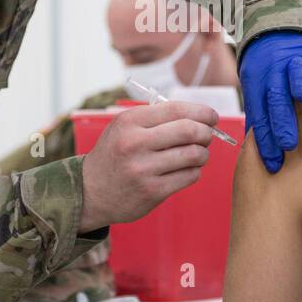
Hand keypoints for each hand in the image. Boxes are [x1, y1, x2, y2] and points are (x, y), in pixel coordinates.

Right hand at [79, 100, 218, 231]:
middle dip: (206, 132)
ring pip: (194, 155)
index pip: (176, 109)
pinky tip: (186, 169)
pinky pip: (189, 176)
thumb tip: (201, 116)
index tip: (212, 116)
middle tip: (208, 135)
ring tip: (198, 154)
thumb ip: (157, 118)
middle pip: (189, 131)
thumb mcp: (124, 127)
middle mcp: (135, 143)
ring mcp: (144, 169)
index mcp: (130, 122)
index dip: (201, 112)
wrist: (90, 191)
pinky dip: (195, 171)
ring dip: (203, 153)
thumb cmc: (115, 154)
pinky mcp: (152, 192)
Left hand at [239, 31, 301, 172]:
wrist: (274, 33)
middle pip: (275, 98)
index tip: (273, 163)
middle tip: (288, 145)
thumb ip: (260, 116)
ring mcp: (292, 60)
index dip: (265, 141)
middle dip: (281, 121)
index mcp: (256, 87)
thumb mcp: (257, 90)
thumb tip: (256, 153)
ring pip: (294, 72)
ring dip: (298, 83)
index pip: (260, 117)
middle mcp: (272, 73)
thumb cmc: (268, 72)